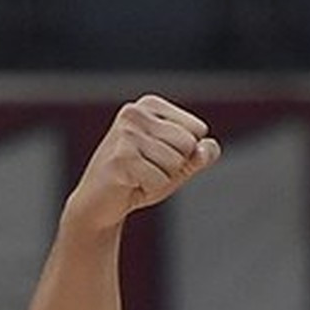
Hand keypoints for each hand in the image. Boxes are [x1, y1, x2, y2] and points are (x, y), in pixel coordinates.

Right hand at [68, 96, 220, 231]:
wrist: (99, 203)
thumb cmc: (138, 180)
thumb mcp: (174, 166)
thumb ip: (197, 156)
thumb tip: (210, 147)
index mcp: (150, 106)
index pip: (197, 130)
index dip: (185, 154)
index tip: (158, 158)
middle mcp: (136, 112)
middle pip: (188, 144)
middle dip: (174, 167)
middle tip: (147, 171)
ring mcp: (126, 134)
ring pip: (175, 163)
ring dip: (161, 180)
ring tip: (138, 177)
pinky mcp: (121, 157)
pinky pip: (159, 180)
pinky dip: (149, 189)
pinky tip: (130, 184)